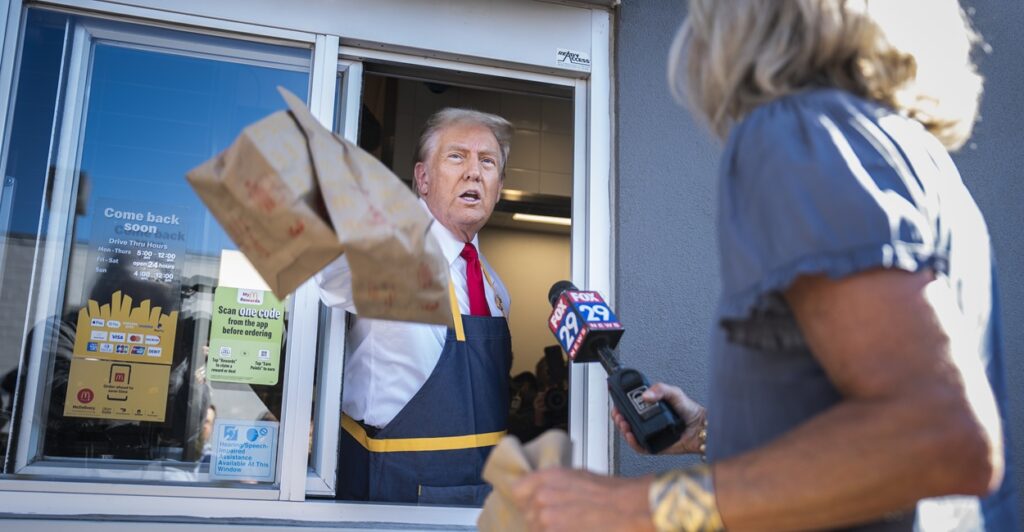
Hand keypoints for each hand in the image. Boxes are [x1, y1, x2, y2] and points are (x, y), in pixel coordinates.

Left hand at [511, 467, 654, 531]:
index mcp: (546, 478)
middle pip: (527, 513)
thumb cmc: (612, 493)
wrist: (628, 509)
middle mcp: (541, 498)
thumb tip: (543, 492)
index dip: (526, 498)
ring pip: (536, 529)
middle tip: (561, 517)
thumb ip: (553, 484)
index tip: (533, 503)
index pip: (517, 490)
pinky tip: (575, 528)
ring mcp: (546, 521)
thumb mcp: (578, 475)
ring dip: (549, 528)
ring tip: (571, 525)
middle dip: (540, 517)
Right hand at [612, 382, 705, 454]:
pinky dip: (632, 442)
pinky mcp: (655, 446)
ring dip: (623, 429)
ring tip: (623, 423)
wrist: (701, 427)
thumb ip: (660, 389)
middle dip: (618, 417)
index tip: (617, 402)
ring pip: (630, 434)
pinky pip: (639, 447)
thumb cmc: (690, 410)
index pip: (630, 407)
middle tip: (618, 414)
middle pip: (626, 420)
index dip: (621, 406)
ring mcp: (651, 433)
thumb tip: (645, 395)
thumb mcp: (674, 393)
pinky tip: (631, 435)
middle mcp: (649, 421)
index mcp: (651, 408)